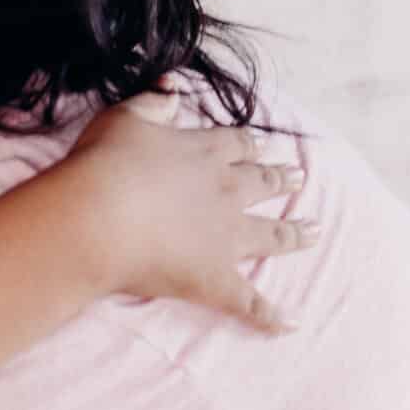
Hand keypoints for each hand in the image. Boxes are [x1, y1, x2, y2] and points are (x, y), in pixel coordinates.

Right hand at [60, 92, 315, 331]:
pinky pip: (251, 301)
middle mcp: (225, 192)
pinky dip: (271, 315)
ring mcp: (226, 238)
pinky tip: (290, 323)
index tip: (260, 146)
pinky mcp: (218, 280)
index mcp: (205, 152)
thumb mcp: (125, 117)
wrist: (97, 216)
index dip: (249, 146)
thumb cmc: (104, 163)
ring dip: (294, 235)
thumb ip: (154, 101)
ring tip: (313, 232)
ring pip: (271, 235)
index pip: (237, 145)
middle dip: (280, 180)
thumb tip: (175, 86)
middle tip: (299, 178)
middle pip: (262, 184)